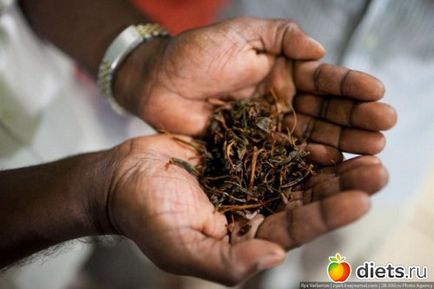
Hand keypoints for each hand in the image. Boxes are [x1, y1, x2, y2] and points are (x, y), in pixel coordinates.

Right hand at [104, 134, 387, 284]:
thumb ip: (225, 262)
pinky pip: (275, 142)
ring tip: (364, 142)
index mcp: (246, 236)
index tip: (361, 198)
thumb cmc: (145, 215)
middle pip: (307, 198)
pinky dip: (298, 134)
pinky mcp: (241, 151)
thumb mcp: (180, 247)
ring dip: (331, 157)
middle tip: (377, 168)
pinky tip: (320, 122)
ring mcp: (249, 178)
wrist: (123, 178)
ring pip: (297, 169)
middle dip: (343, 184)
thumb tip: (273, 256)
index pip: (295, 227)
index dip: (328, 214)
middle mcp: (254, 208)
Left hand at [114, 17, 395, 161]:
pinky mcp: (253, 151)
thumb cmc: (196, 53)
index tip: (377, 93)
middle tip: (383, 129)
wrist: (157, 82)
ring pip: (312, 137)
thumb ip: (282, 36)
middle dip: (355, 120)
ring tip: (370, 152)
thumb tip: (320, 50)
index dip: (350, 86)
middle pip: (326, 113)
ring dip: (341, 144)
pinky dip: (307, 163)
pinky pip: (284, 158)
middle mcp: (284, 102)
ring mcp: (270, 129)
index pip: (325, 80)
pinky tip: (329, 167)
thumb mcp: (242, 34)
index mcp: (285, 73)